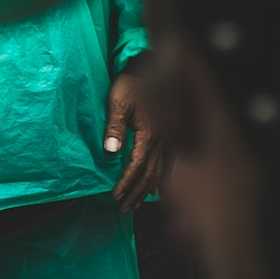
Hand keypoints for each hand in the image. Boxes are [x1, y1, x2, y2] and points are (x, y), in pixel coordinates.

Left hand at [104, 60, 163, 213]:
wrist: (149, 69)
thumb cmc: (130, 85)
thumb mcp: (117, 103)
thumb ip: (114, 128)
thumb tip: (110, 152)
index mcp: (150, 134)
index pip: (137, 167)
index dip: (126, 184)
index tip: (115, 196)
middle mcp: (162, 141)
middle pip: (150, 175)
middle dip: (136, 193)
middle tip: (123, 208)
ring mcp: (168, 141)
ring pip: (159, 172)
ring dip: (146, 190)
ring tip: (135, 204)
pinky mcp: (169, 138)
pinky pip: (167, 165)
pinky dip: (159, 180)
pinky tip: (155, 189)